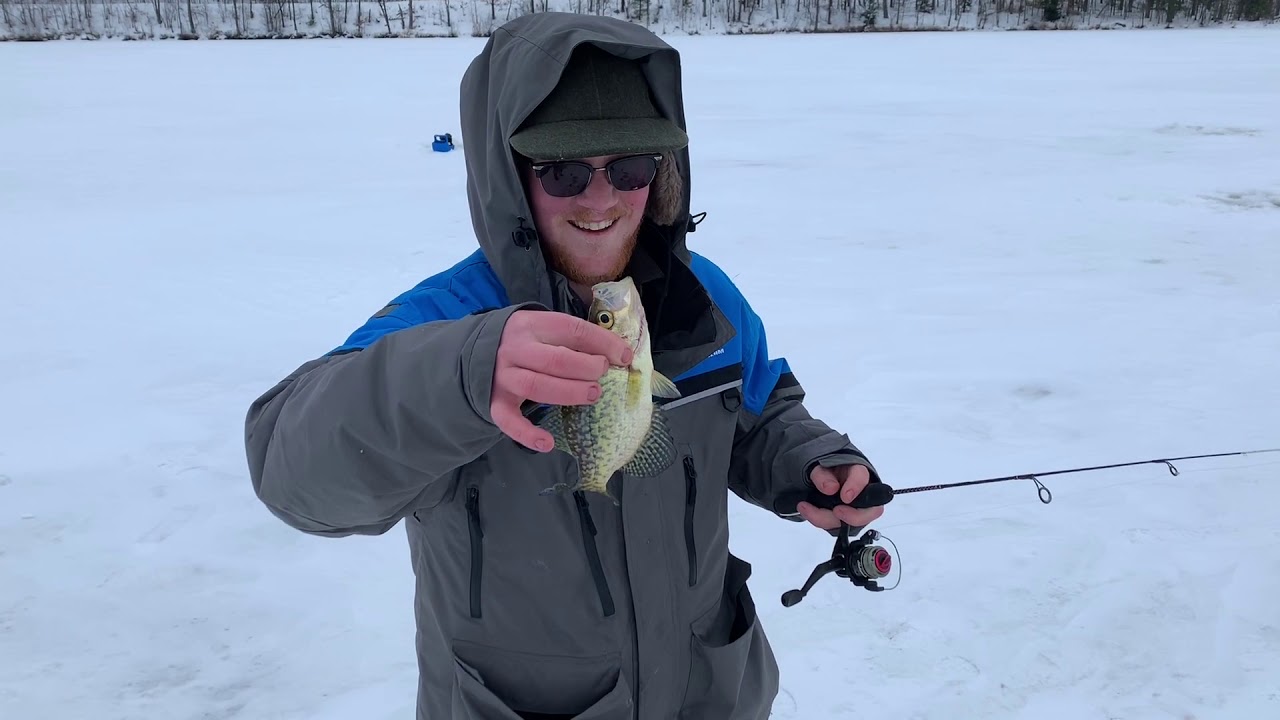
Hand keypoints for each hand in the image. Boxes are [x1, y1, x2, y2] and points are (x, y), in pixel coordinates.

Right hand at [491, 309, 632, 451]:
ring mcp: (503, 376)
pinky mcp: (495, 402)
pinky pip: (509, 420)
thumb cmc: (525, 341)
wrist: (475, 350)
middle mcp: (515, 349)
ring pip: (537, 386)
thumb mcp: (543, 327)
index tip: (623, 356)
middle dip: (586, 368)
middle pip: (556, 360)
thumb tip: (617, 352)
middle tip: (601, 376)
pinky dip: (526, 433)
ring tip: (592, 395)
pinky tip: (546, 443)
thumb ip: (573, 338)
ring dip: (569, 392)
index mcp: (531, 325)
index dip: (602, 343)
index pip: (572, 330)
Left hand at [797, 463, 885, 530]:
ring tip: (806, 508)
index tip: (845, 497)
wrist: (819, 480)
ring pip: (851, 523)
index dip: (856, 487)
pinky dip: (821, 521)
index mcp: (857, 472)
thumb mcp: (819, 467)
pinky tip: (808, 511)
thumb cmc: (825, 470)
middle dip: (853, 516)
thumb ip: (822, 474)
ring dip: (828, 519)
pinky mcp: (844, 520)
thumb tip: (830, 488)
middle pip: (871, 511)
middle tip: (836, 512)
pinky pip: (836, 526)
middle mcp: (862, 494)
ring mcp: (855, 510)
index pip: (863, 478)